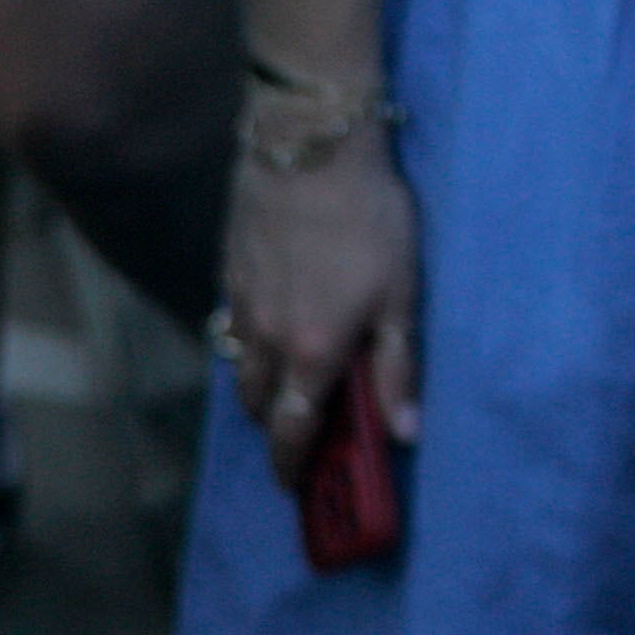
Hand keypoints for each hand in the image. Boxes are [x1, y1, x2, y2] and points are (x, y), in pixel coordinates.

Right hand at [219, 114, 418, 486]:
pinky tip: (272, 322)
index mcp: (312, 354)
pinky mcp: (229, 275)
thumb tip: (405, 432)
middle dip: (277, 426)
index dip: (291, 467)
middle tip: (301, 428)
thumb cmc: (368, 219)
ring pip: (241, 369)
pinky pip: (233, 326)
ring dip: (261, 387)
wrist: (309, 147)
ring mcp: (241, 308)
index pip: (292, 432)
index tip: (294, 487)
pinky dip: (250, 342)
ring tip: (287, 380)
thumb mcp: (402, 294)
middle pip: (260, 407)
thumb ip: (399, 366)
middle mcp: (267, 342)